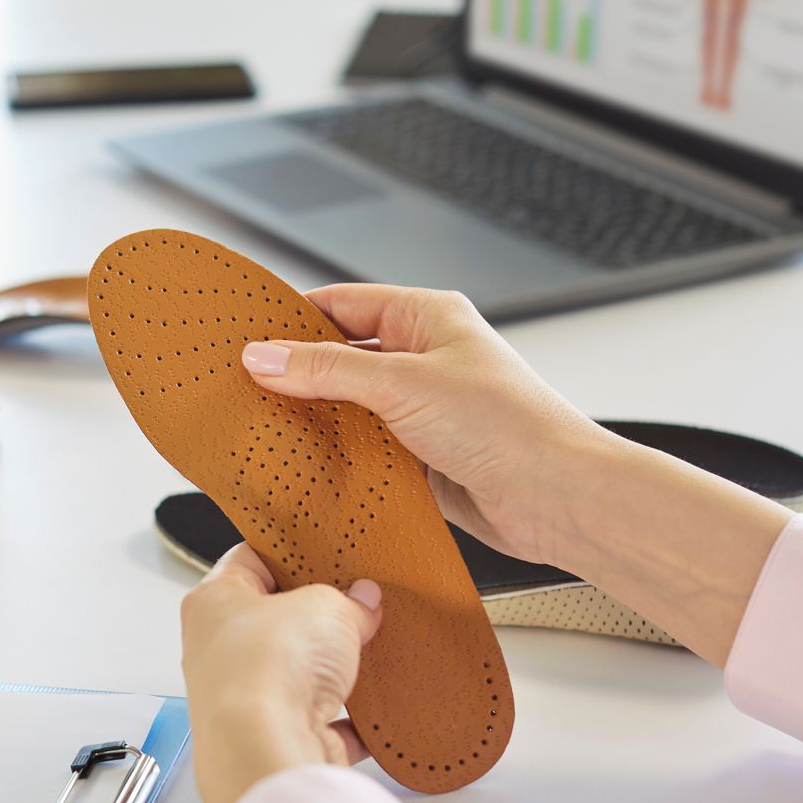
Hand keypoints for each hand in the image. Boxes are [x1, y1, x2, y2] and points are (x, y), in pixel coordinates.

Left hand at [181, 544, 382, 802]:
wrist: (264, 753)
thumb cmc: (267, 670)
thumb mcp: (326, 607)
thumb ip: (348, 600)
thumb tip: (362, 600)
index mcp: (213, 603)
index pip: (249, 561)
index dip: (289, 554)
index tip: (323, 553)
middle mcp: (218, 652)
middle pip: (275, 623)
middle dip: (319, 618)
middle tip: (355, 605)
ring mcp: (245, 701)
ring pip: (297, 676)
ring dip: (332, 671)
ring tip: (367, 653)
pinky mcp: (273, 741)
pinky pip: (319, 726)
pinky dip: (347, 723)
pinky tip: (373, 712)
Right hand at [238, 284, 791, 663]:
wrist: (558, 498)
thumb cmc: (509, 426)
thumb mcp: (402, 385)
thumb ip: (326, 371)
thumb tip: (264, 356)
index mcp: (426, 318)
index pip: (341, 304)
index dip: (292, 318)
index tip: (244, 336)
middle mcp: (425, 359)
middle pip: (341, 358)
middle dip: (297, 374)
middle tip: (244, 388)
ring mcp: (424, 410)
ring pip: (351, 408)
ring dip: (318, 421)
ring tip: (266, 429)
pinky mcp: (424, 458)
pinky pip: (367, 451)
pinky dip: (339, 458)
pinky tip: (307, 467)